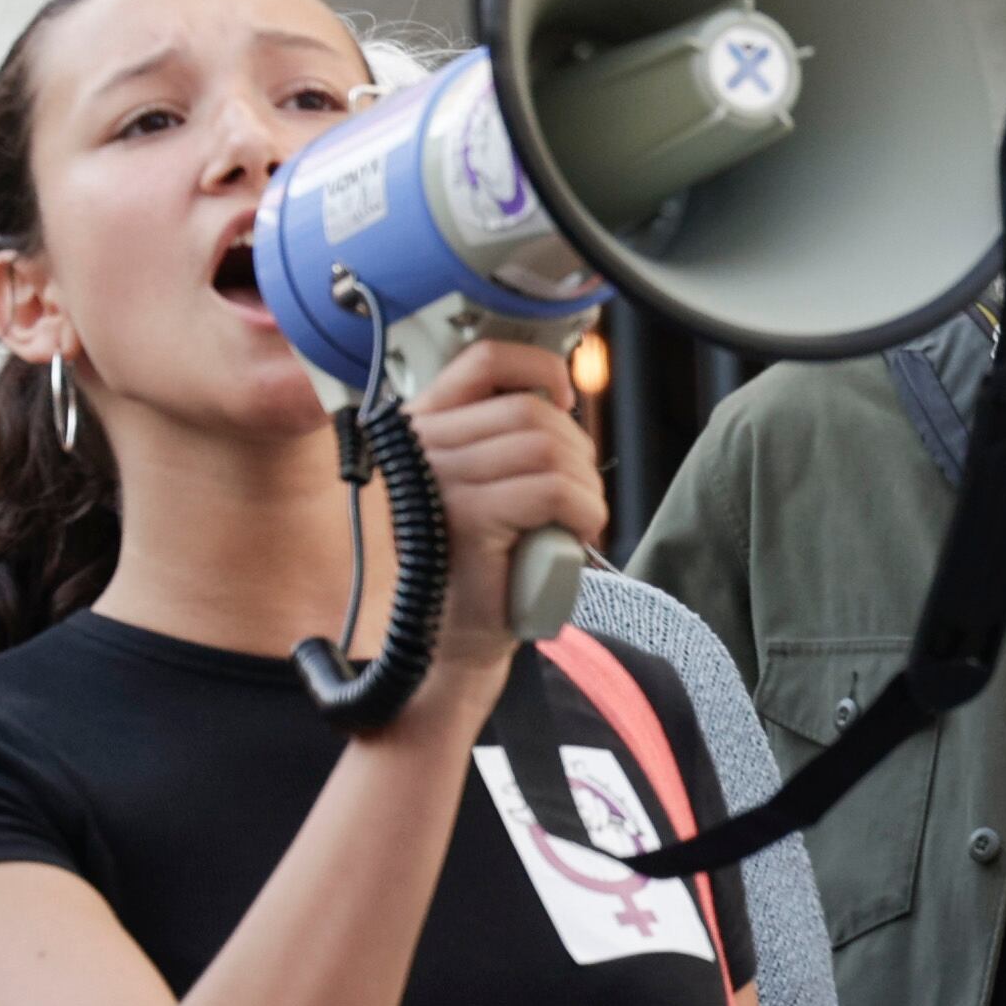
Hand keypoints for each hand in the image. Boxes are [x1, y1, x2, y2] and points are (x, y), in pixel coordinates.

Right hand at [401, 338, 603, 706]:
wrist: (449, 644)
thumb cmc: (475, 566)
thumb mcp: (482, 484)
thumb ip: (499, 437)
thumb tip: (559, 395)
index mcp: (421, 427)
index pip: (485, 361)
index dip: (539, 368)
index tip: (565, 400)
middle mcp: (421, 445)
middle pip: (530, 411)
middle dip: (576, 450)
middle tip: (579, 494)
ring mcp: (439, 479)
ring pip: (546, 449)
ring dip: (583, 485)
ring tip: (579, 518)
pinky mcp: (467, 516)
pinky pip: (550, 490)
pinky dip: (582, 509)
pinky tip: (578, 533)